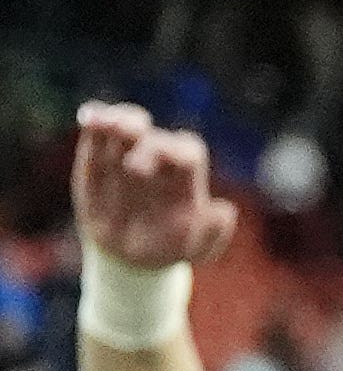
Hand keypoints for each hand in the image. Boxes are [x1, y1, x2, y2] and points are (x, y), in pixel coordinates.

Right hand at [69, 102, 236, 272]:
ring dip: (118, 119)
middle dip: (146, 146)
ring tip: (104, 124)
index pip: (188, 152)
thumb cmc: (168, 248)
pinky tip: (89, 119)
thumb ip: (213, 233)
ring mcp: (129, 150)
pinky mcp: (99, 150)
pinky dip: (95, 117)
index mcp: (185, 177)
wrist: (129, 253)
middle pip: (157, 137)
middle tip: (133, 167)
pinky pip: (99, 129)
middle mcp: (159, 158)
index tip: (163, 161)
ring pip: (128, 123)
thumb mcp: (195, 249)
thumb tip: (224, 209)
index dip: (177, 152)